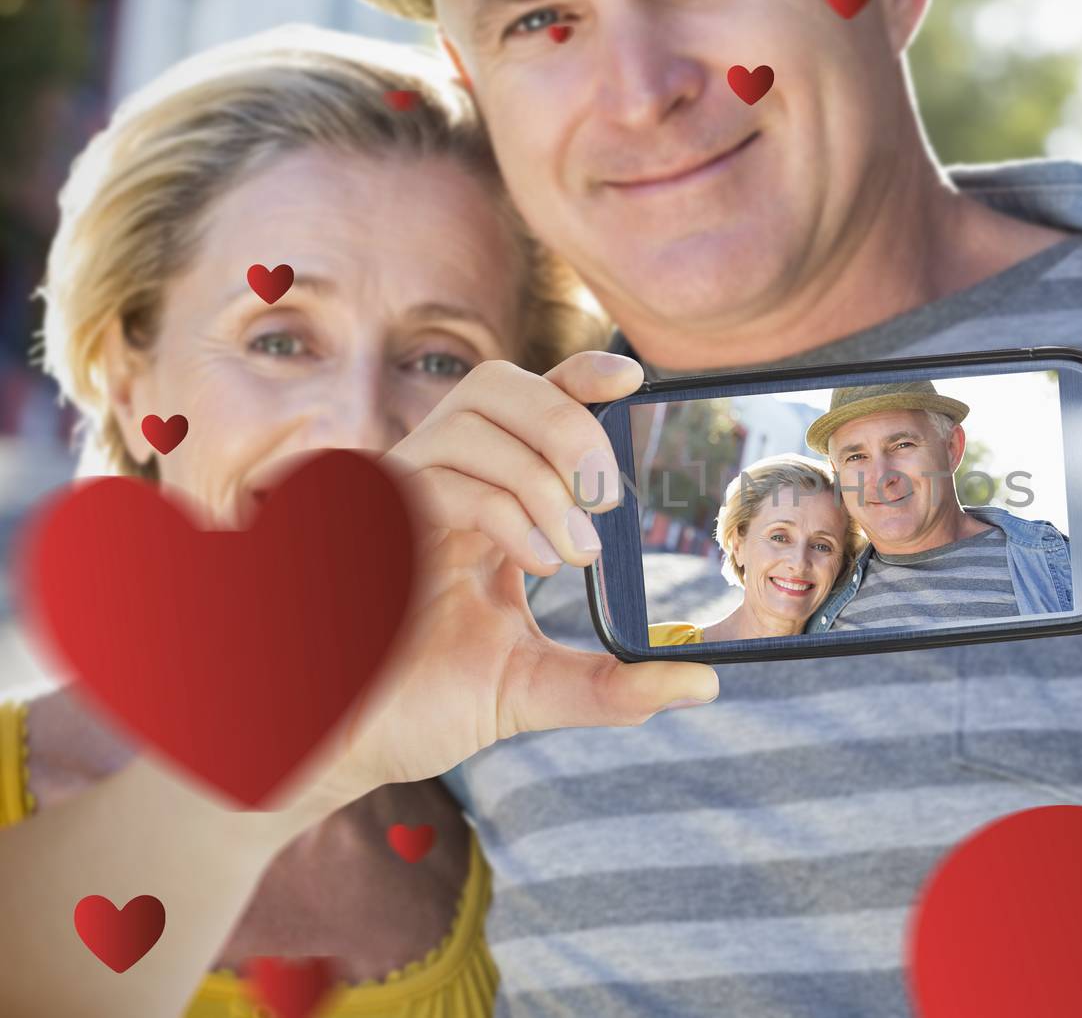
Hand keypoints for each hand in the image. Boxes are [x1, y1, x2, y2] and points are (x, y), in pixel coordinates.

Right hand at [294, 351, 717, 810]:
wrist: (336, 748)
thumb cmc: (418, 706)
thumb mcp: (535, 690)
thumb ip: (615, 685)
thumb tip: (703, 683)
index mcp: (480, 501)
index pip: (528, 405)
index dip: (576, 376)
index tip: (632, 378)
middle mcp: (438, 482)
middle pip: (500, 385)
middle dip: (569, 423)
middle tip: (607, 500)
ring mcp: (397, 496)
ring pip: (472, 420)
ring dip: (541, 476)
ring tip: (573, 552)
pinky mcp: (365, 521)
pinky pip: (440, 477)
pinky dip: (502, 510)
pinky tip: (533, 561)